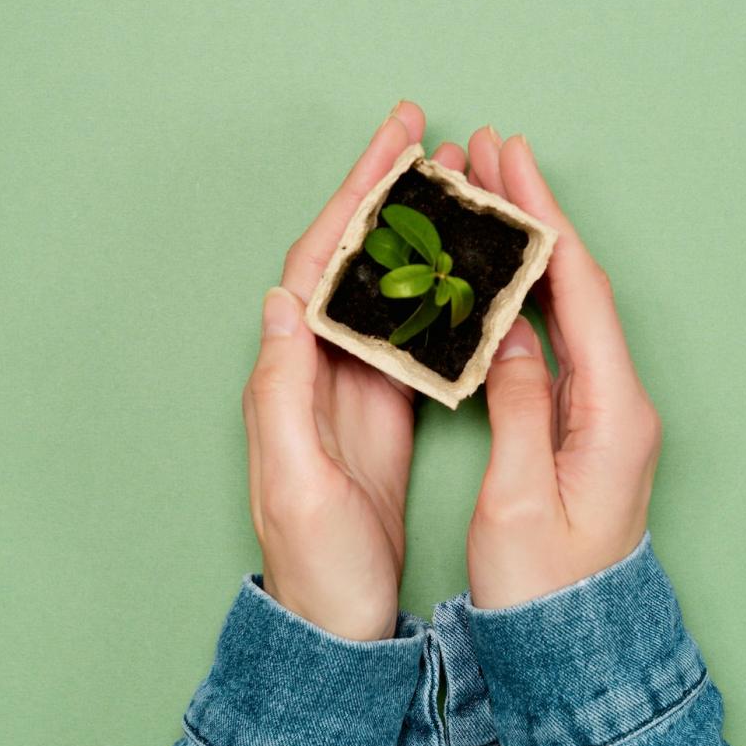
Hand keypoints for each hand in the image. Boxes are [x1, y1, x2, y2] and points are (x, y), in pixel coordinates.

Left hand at [242, 101, 468, 639]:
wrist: (336, 613)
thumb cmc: (314, 558)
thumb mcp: (294, 480)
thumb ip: (281, 391)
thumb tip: (283, 301)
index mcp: (293, 368)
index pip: (320, 261)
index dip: (355, 197)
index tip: (392, 144)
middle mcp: (319, 361)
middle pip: (353, 255)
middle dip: (384, 189)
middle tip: (421, 133)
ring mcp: (355, 379)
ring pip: (387, 280)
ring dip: (415, 226)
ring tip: (449, 180)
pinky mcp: (386, 402)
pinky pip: (413, 324)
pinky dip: (438, 284)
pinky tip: (463, 262)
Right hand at [464, 129, 661, 608]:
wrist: (574, 640)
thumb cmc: (547, 585)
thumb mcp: (521, 498)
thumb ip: (518, 406)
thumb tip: (508, 334)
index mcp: (614, 412)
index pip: (579, 292)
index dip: (544, 223)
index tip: (513, 167)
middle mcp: (618, 401)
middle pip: (576, 286)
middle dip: (536, 216)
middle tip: (495, 156)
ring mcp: (603, 410)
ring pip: (565, 307)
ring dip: (528, 249)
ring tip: (488, 196)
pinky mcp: (581, 422)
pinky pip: (554, 339)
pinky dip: (524, 295)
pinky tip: (496, 273)